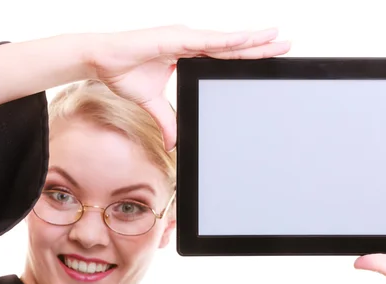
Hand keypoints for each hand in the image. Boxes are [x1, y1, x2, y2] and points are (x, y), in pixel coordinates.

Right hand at [86, 25, 290, 150]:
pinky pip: (207, 42)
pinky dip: (228, 41)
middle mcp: (191, 42)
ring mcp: (185, 38)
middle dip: (259, 46)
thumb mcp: (152, 103)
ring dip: (251, 41)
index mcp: (188, 54)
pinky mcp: (176, 38)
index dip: (246, 56)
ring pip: (225, 41)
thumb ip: (167, 120)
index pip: (224, 56)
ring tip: (276, 38)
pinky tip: (248, 40)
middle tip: (285, 45)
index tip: (268, 58)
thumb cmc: (123, 73)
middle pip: (231, 47)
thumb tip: (173, 144)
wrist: (100, 60)